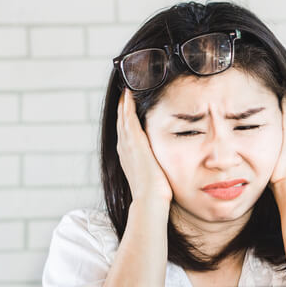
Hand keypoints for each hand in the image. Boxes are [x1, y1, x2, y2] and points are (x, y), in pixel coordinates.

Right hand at [116, 89, 172, 203]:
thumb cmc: (156, 192)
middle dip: (122, 106)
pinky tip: (129, 92)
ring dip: (123, 101)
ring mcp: (127, 144)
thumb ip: (156, 166)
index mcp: (129, 155)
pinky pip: (128, 117)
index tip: (128, 105)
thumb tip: (165, 166)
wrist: (150, 199)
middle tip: (124, 89)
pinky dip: (127, 104)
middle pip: (121, 121)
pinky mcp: (133, 141)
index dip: (126, 118)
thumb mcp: (154, 174)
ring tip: (126, 86)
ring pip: (122, 116)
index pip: (126, 131)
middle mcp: (124, 148)